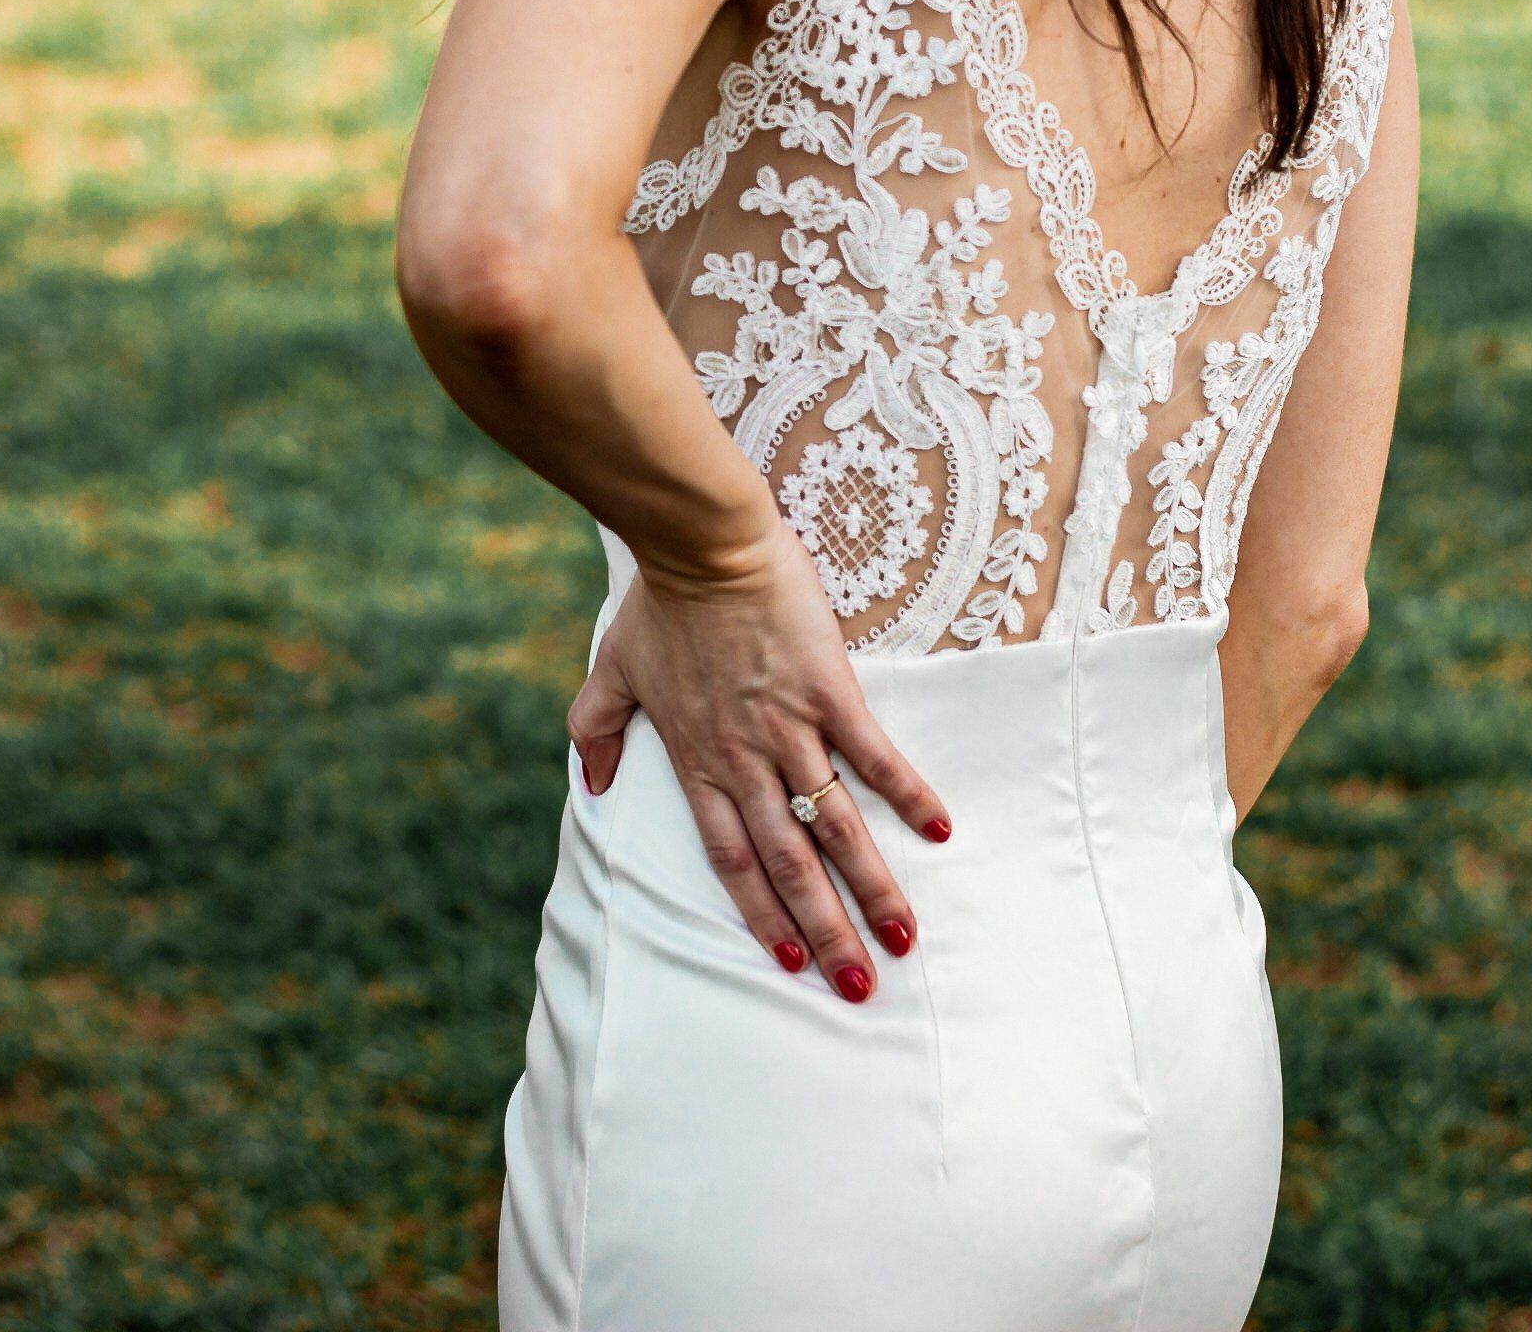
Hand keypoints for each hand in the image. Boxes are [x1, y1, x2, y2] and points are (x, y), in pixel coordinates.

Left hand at [566, 522, 952, 1001]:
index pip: (733, 862)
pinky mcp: (828, 690)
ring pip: (833, 826)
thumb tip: (593, 784)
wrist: (700, 544)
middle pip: (789, 864)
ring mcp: (788, 727)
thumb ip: (596, 731)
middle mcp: (744, 761)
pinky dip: (906, 793)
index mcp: (698, 764)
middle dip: (826, 932)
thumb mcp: (611, 670)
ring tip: (903, 938)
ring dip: (870, 887)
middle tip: (861, 988)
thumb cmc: (659, 603)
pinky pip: (872, 754)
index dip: (762, 917)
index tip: (790, 966)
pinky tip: (938, 831)